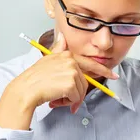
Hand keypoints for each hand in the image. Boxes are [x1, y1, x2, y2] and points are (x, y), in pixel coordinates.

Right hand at [0, 32, 116, 129]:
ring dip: (70, 99)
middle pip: (84, 82)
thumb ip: (58, 50)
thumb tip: (62, 36)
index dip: (103, 70)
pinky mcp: (70, 83)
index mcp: (66, 54)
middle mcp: (70, 60)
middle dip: (76, 94)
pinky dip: (67, 103)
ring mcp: (71, 71)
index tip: (114, 75)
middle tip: (64, 99)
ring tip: (56, 98)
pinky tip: (56, 100)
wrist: (25, 90)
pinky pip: (76, 98)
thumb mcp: (47, 61)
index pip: (89, 63)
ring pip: (81, 91)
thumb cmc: (35, 79)